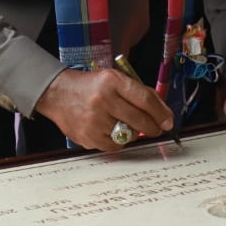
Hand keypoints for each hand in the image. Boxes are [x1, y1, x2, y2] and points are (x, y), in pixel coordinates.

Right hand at [34, 68, 172, 151]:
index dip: (161, 112)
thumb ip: (138, 92)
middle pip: (140, 120)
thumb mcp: (113, 79)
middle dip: (153, 127)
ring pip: (128, 136)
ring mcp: (94, 120)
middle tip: (156, 128)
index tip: (168, 121)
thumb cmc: (90, 86)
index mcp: (112, 81)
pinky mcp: (88, 136)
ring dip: (132, 133)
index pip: (145, 99)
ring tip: (123, 124)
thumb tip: (162, 112)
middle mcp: (103, 99)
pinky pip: (115, 146)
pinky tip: (109, 130)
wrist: (58, 94)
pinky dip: (117, 141)